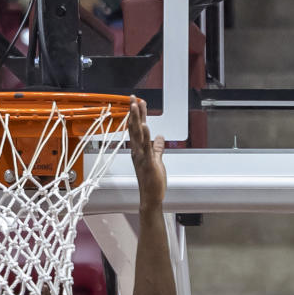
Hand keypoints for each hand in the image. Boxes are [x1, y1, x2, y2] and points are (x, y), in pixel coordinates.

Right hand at [128, 96, 166, 211]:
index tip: (136, 102)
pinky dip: (146, 136)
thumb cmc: (152, 180)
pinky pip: (146, 147)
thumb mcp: (157, 160)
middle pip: (134, 128)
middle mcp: (137, 150)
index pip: (136, 128)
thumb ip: (158, 148)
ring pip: (138, 134)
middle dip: (134, 112)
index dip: (136, 115)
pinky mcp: (148, 162)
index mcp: (139, 149)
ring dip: (136, 119)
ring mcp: (142, 156)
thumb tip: (161, 137)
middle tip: (133, 98)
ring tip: (135, 106)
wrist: (150, 196)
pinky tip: (145, 126)